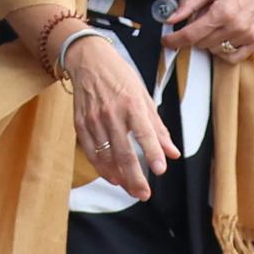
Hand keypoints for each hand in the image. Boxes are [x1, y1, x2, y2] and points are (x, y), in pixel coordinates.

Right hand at [67, 35, 173, 194]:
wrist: (88, 60)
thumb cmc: (120, 76)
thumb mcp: (144, 96)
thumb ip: (158, 128)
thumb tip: (172, 152)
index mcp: (132, 103)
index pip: (144, 133)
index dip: (152, 152)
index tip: (160, 169)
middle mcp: (112, 113)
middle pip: (124, 152)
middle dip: (135, 177)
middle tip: (144, 194)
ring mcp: (94, 120)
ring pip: (106, 156)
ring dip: (119, 177)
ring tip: (131, 190)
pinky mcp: (80, 124)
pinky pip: (91, 152)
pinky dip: (102, 168)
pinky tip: (113, 177)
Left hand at [159, 0, 253, 64]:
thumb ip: (189, 4)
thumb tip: (171, 18)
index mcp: (222, 11)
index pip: (191, 34)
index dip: (174, 40)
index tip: (166, 41)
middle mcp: (235, 26)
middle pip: (201, 44)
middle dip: (195, 34)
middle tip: (201, 19)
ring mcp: (247, 36)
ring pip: (215, 50)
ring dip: (210, 41)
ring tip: (217, 24)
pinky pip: (233, 57)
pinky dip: (224, 51)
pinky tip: (225, 37)